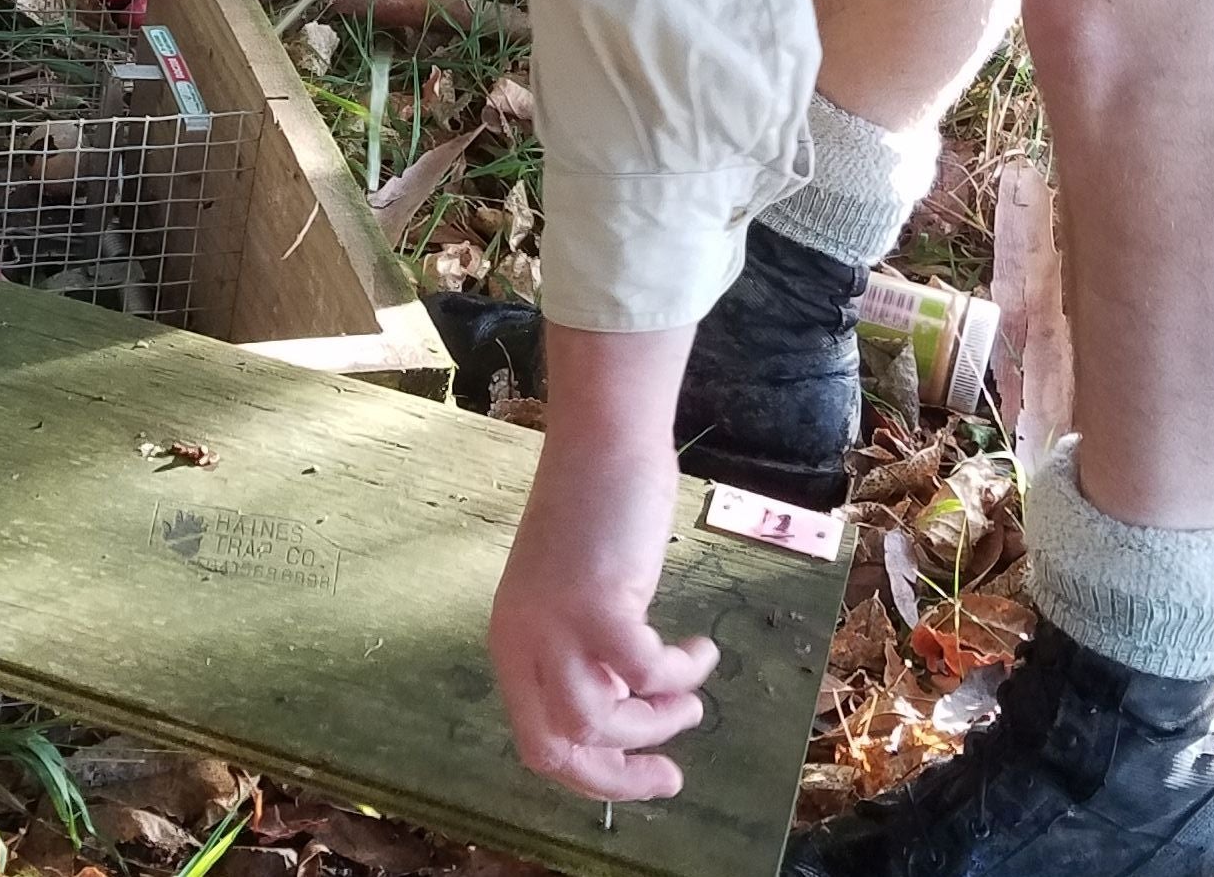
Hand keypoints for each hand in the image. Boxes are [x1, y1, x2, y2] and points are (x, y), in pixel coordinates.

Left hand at [488, 325, 716, 801]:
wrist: (605, 437)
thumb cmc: (597, 510)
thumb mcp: (577, 599)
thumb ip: (586, 655)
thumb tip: (625, 713)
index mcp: (512, 643)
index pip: (539, 745)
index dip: (594, 774)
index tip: (646, 772)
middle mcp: (522, 640)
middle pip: (560, 749)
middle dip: (620, 775)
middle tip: (672, 775)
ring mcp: (555, 622)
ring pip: (600, 720)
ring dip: (656, 722)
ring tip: (691, 699)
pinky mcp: (596, 602)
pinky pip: (645, 671)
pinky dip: (679, 672)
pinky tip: (701, 650)